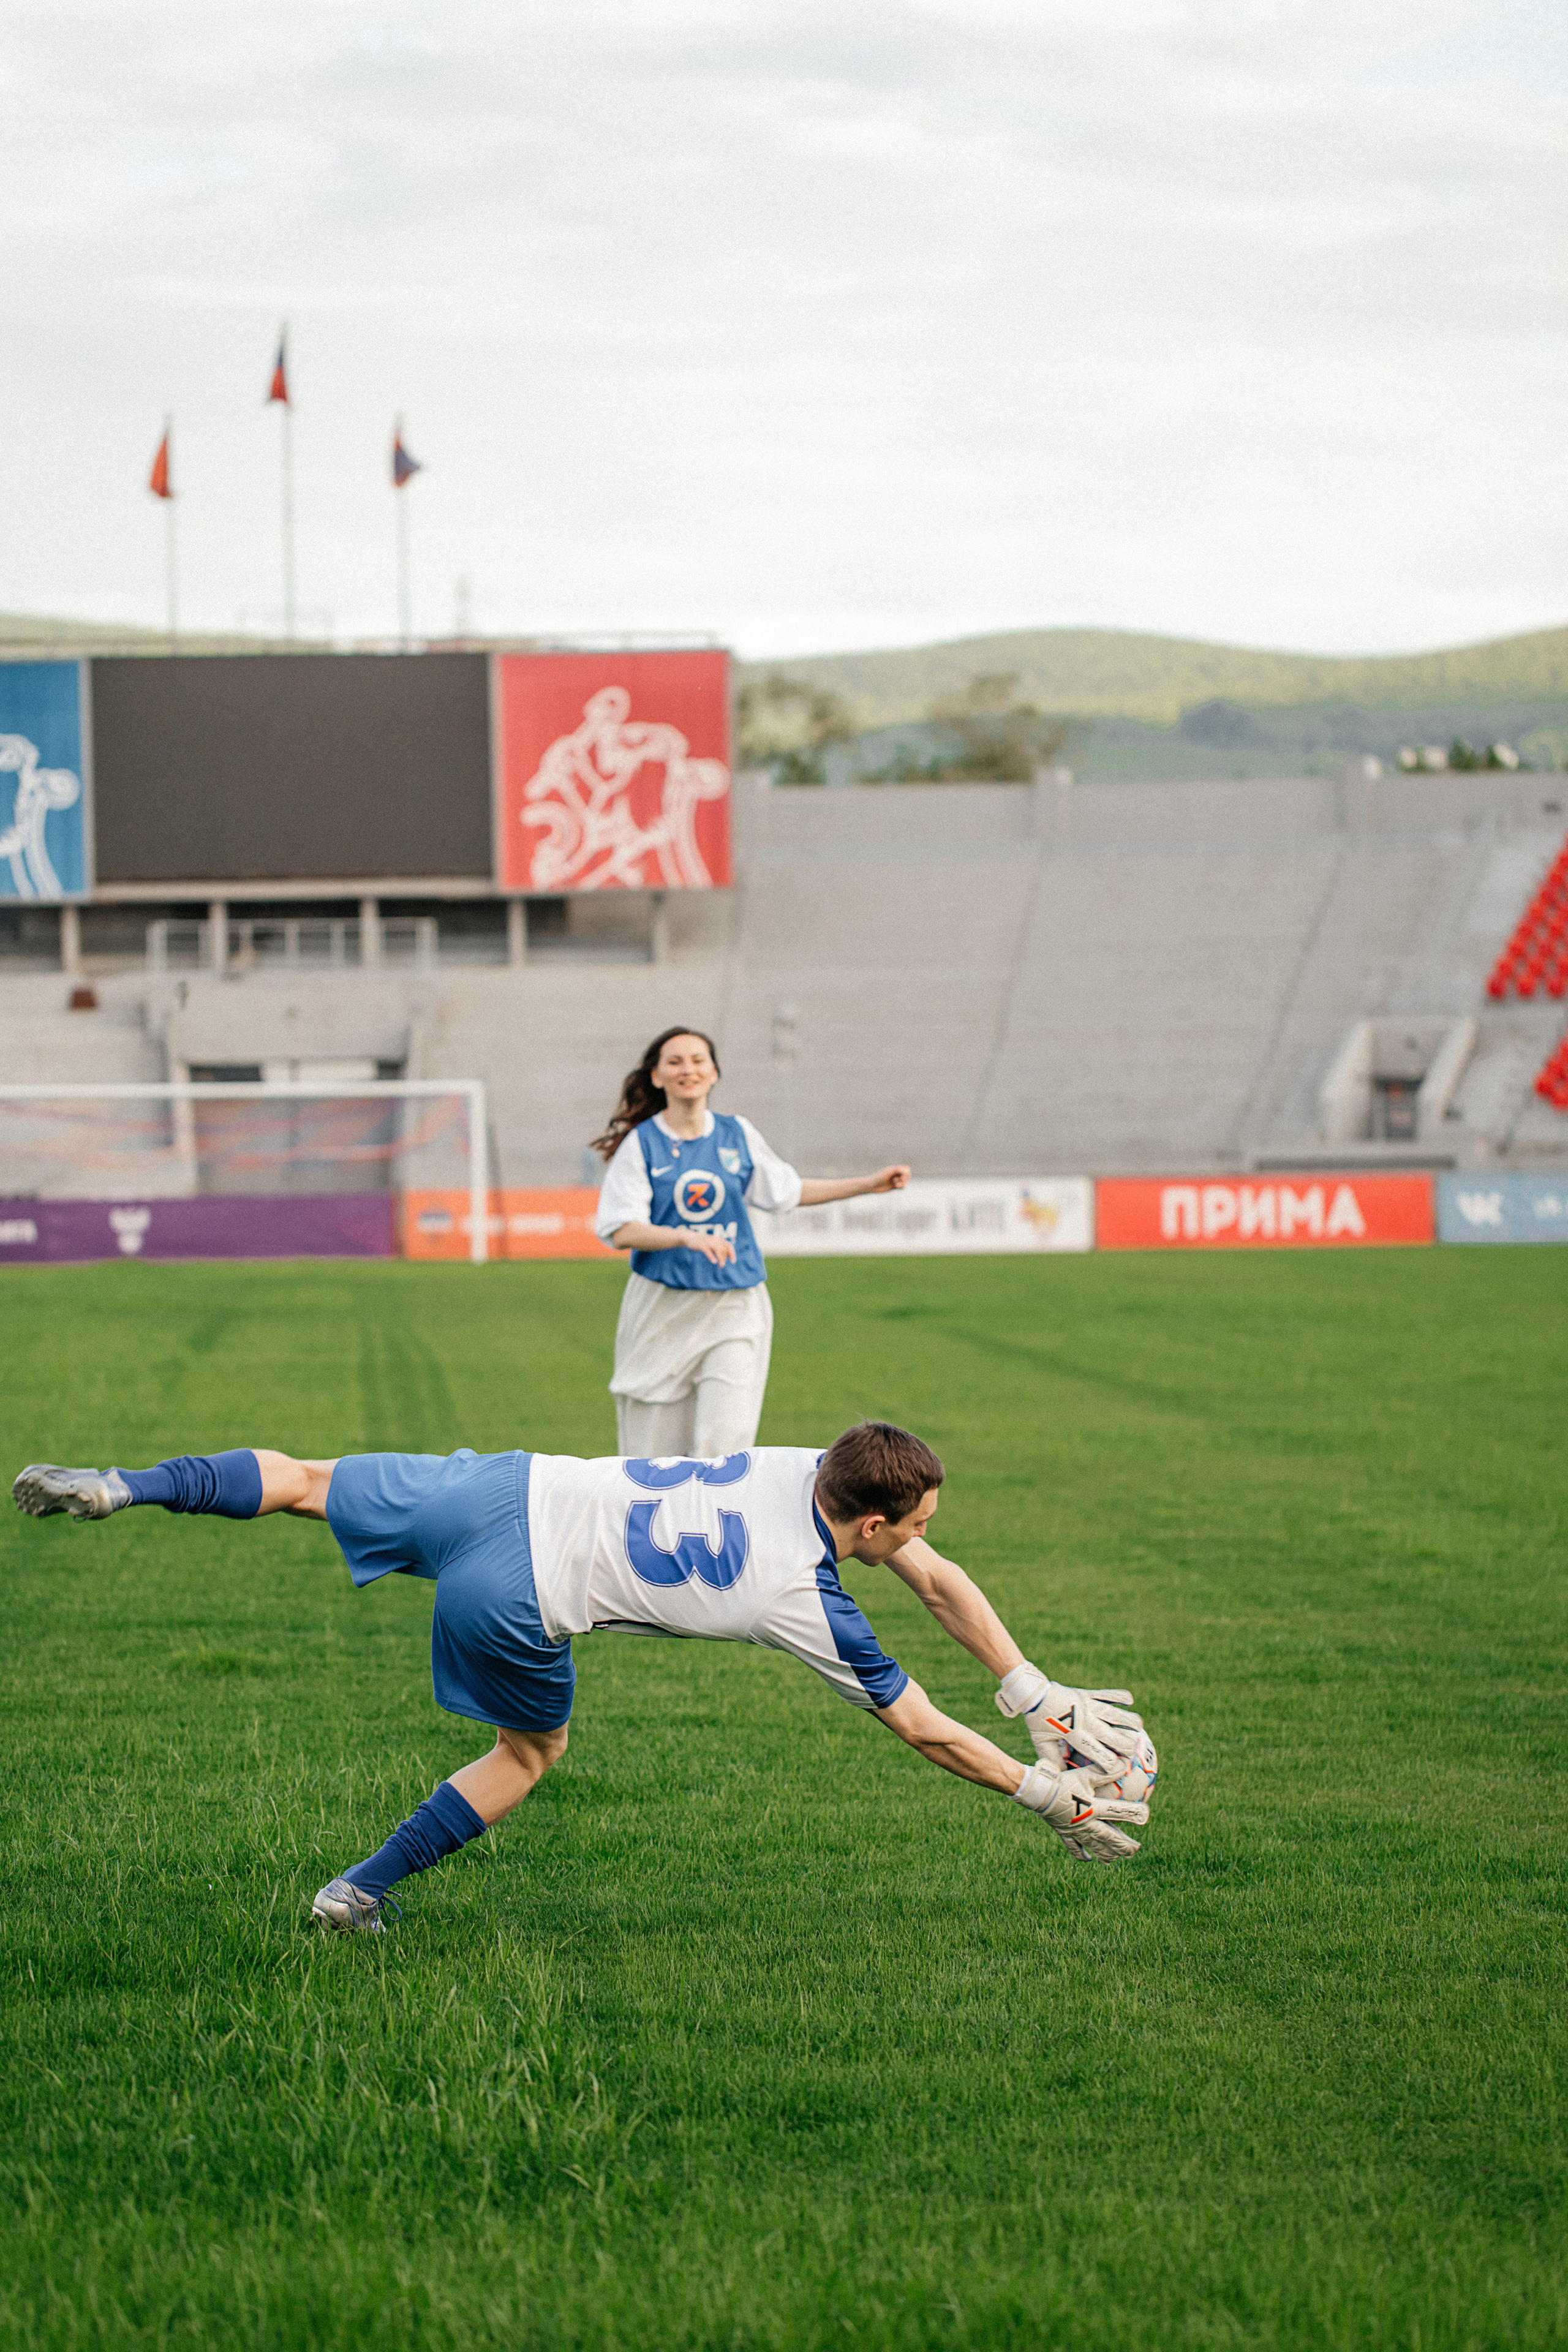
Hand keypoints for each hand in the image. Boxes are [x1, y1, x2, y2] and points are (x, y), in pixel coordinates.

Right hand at [683, 1231, 736, 1266]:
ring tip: (721, 1266)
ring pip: (717, 1249)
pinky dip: (712, 1256)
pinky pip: (708, 1250)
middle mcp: (714, 1239)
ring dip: (721, 1258)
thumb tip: (726, 1257)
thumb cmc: (702, 1242)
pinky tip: (714, 1261)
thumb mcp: (711, 1245)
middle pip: (723, 1248)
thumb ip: (719, 1249)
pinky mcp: (701, 1245)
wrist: (689, 1237)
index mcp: (718, 1239)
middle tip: (722, 1266)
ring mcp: (708, 1241)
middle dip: (724, 1258)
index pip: (728, 1245)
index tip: (733, 1262)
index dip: (732, 1253)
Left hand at [867, 1165, 909, 1193]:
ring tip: (896, 1185)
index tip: (900, 1176)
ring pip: (906, 1181)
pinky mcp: (894, 1186)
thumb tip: (907, 1171)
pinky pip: (902, 1186)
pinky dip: (901, 1186)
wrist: (872, 1186)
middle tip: (899, 1181)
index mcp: (895, 1168)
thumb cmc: (879, 1177)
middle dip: (905, 1178)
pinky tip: (896, 1187)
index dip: (906, 1173)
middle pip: (908, 1175)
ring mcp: (896, 1180)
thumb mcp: (888, 1172)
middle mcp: (896, 1174)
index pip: (906, 1169)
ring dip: (903, 1183)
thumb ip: (898, 1170)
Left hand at [996, 1662, 1143, 1778]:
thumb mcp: (1042, 1744)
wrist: (1034, 1693)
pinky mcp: (1089, 1693)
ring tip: (1138, 1729)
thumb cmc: (1037, 1721)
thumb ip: (1053, 1761)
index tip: (1121, 1770)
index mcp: (1074, 1735)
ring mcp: (1089, 1705)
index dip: (1112, 1764)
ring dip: (1130, 1722)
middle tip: (1133, 1753)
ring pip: (1117, 1714)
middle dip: (1127, 1747)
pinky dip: (1121, 1697)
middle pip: (1115, 1736)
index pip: (1099, 1753)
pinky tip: (1129, 1703)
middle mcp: (1085, 1720)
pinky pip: (1110, 1694)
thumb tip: (1063, 1779)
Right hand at [1013, 1760, 1146, 1863]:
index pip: (1117, 1812)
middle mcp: (1087, 1823)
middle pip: (1110, 1838)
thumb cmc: (1062, 1781)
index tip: (1145, 1816)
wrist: (1038, 1793)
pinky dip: (1081, 1854)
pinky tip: (1088, 1859)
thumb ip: (1104, 1772)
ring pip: (1095, 1846)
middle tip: (1136, 1849)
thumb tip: (1123, 1763)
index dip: (1132, 1813)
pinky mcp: (1064, 1833)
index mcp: (1093, 1808)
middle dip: (1124, 1845)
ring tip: (1118, 1858)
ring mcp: (1076, 1831)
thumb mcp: (1084, 1774)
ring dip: (1108, 1853)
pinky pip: (1074, 1848)